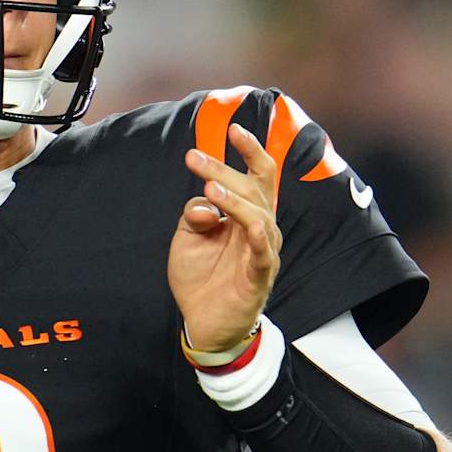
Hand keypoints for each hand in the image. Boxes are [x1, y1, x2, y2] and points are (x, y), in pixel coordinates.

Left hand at [167, 123, 281, 352]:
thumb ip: (195, 214)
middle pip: (253, 190)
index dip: (249, 150)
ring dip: (235, 199)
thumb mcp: (189, 237)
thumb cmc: (202, 276)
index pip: (256, 176)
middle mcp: (259, 228)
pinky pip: (263, 254)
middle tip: (193, 158)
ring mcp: (261, 252)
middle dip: (223, 169)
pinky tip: (251, 225)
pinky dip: (258, 238)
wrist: (204, 322)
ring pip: (258, 216)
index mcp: (245, 215)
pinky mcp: (258, 277)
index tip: (232, 128)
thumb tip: (203, 201)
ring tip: (210, 186)